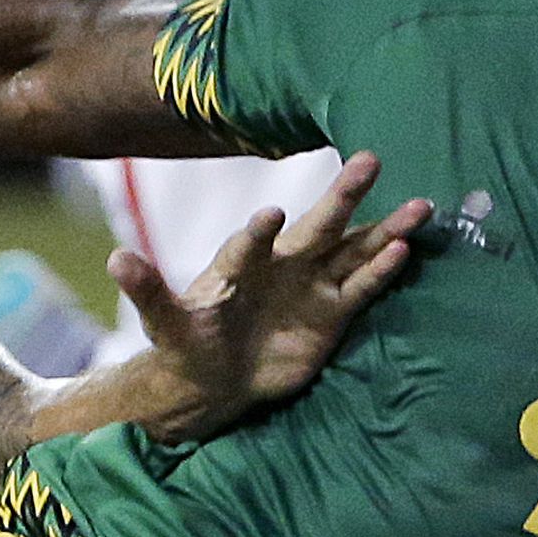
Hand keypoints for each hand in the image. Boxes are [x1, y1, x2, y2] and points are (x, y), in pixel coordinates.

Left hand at [114, 153, 426, 437]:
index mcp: (240, 263)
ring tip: (421, 204)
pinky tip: (407, 249)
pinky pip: (362, 287)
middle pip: (317, 225)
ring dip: (385, 229)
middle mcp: (282, 264)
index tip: (271, 216)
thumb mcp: (164, 323)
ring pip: (353, 249)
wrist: (213, 377)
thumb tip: (116, 259)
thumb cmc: (186, 342)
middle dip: (342, 196)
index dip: (259, 233)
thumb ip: (147, 291)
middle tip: (369, 159)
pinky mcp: (331, 313)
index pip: (250, 244)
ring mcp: (311, 285)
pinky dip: (383, 270)